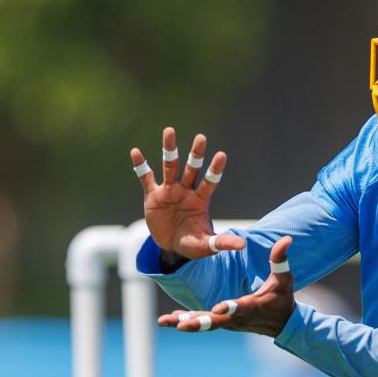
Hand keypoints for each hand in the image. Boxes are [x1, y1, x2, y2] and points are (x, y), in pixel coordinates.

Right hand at [131, 127, 245, 259]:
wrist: (170, 246)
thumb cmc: (191, 243)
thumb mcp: (206, 246)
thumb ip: (221, 242)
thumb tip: (242, 245)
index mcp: (200, 200)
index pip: (209, 182)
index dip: (215, 169)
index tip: (222, 154)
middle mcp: (186, 191)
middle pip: (191, 169)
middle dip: (196, 154)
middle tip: (201, 137)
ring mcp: (169, 191)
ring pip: (170, 166)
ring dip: (169, 149)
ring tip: (170, 130)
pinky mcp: (152, 195)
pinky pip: (146, 178)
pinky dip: (141, 166)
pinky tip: (135, 152)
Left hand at [159, 236, 294, 336]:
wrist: (282, 324)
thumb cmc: (283, 299)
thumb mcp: (284, 279)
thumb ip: (280, 260)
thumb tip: (286, 239)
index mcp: (252, 306)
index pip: (241, 307)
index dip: (231, 308)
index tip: (219, 308)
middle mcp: (237, 318)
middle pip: (216, 322)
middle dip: (198, 322)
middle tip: (181, 324)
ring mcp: (229, 323)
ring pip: (205, 324)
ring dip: (186, 322)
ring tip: (165, 321)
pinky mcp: (223, 324)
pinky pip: (203, 323)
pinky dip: (188, 320)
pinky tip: (170, 319)